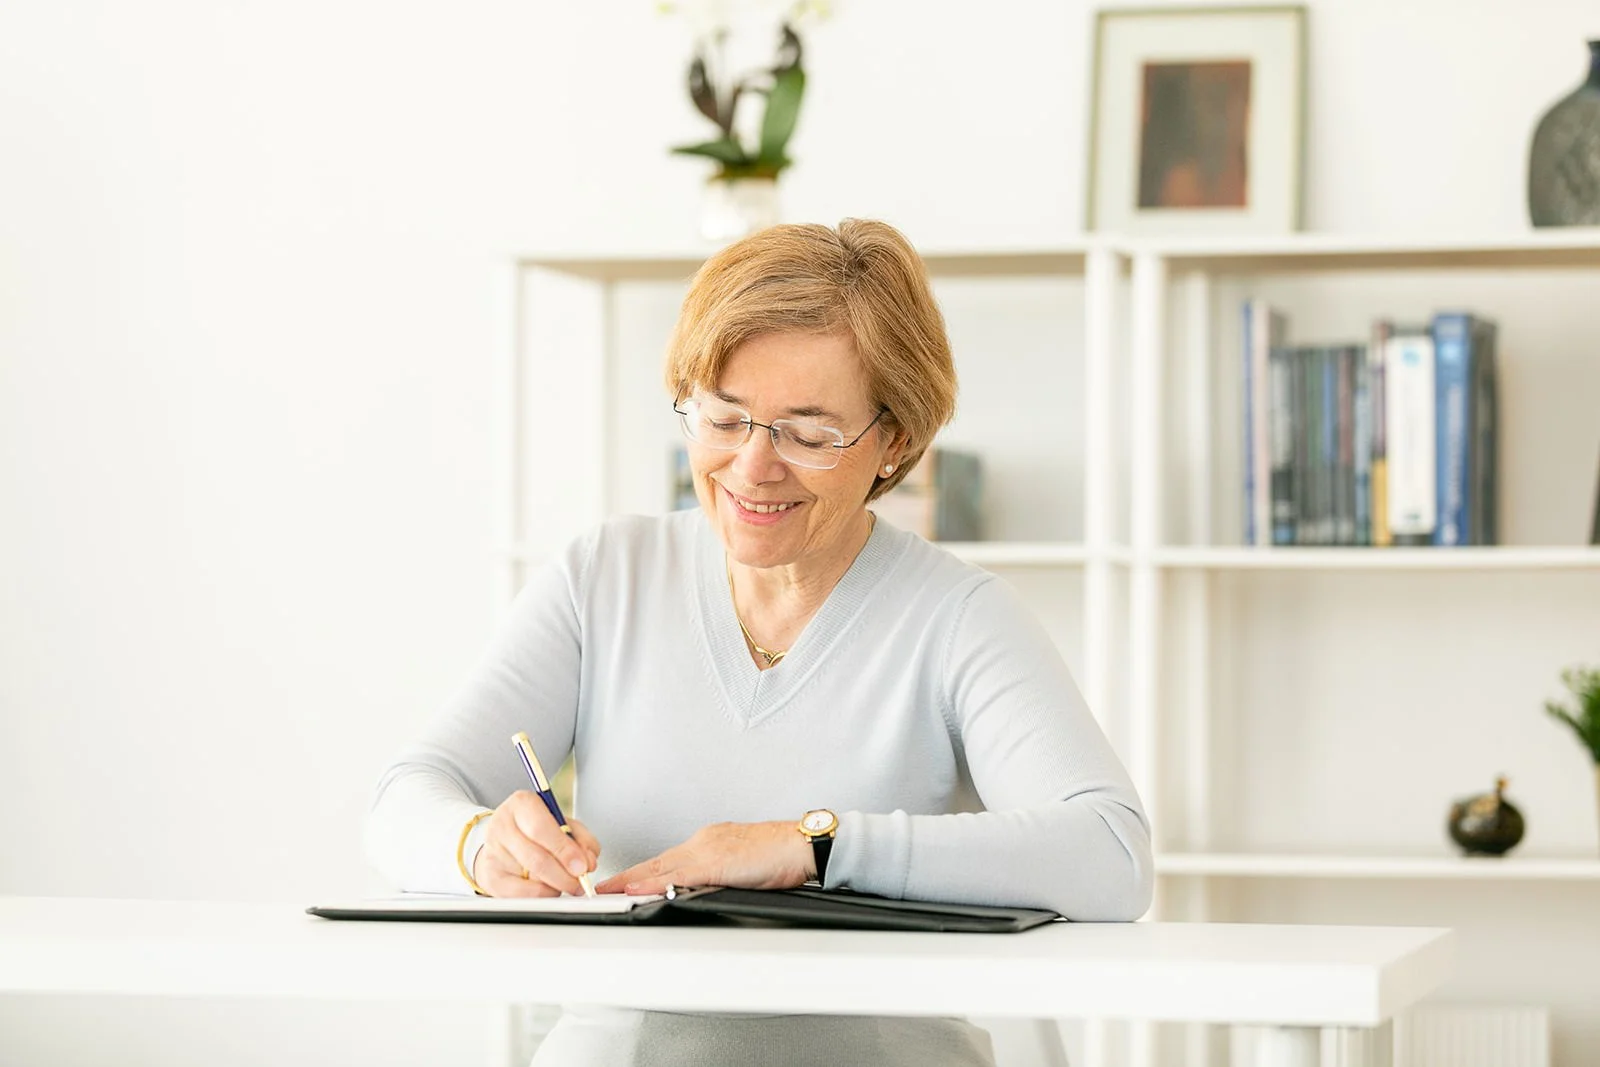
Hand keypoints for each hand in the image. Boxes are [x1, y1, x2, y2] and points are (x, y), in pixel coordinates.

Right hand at [471, 790, 599, 897]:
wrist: (505, 839)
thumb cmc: (537, 829)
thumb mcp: (562, 823)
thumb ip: (581, 838)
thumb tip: (588, 862)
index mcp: (521, 804)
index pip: (541, 829)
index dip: (564, 850)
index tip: (582, 866)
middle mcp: (502, 826)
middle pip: (536, 858)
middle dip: (564, 875)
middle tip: (580, 882)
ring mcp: (493, 852)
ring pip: (530, 878)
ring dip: (555, 886)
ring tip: (567, 884)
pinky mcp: (490, 876)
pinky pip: (519, 895)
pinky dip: (541, 895)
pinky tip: (549, 889)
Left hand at [592, 821, 811, 895]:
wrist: (803, 844)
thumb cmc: (782, 857)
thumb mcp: (743, 868)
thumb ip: (719, 877)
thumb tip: (703, 893)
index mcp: (710, 842)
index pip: (668, 859)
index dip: (643, 871)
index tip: (622, 881)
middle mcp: (704, 841)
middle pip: (658, 860)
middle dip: (628, 874)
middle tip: (602, 887)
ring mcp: (709, 850)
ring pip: (663, 866)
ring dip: (633, 879)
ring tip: (610, 891)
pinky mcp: (718, 862)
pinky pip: (680, 875)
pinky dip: (656, 883)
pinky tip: (640, 889)